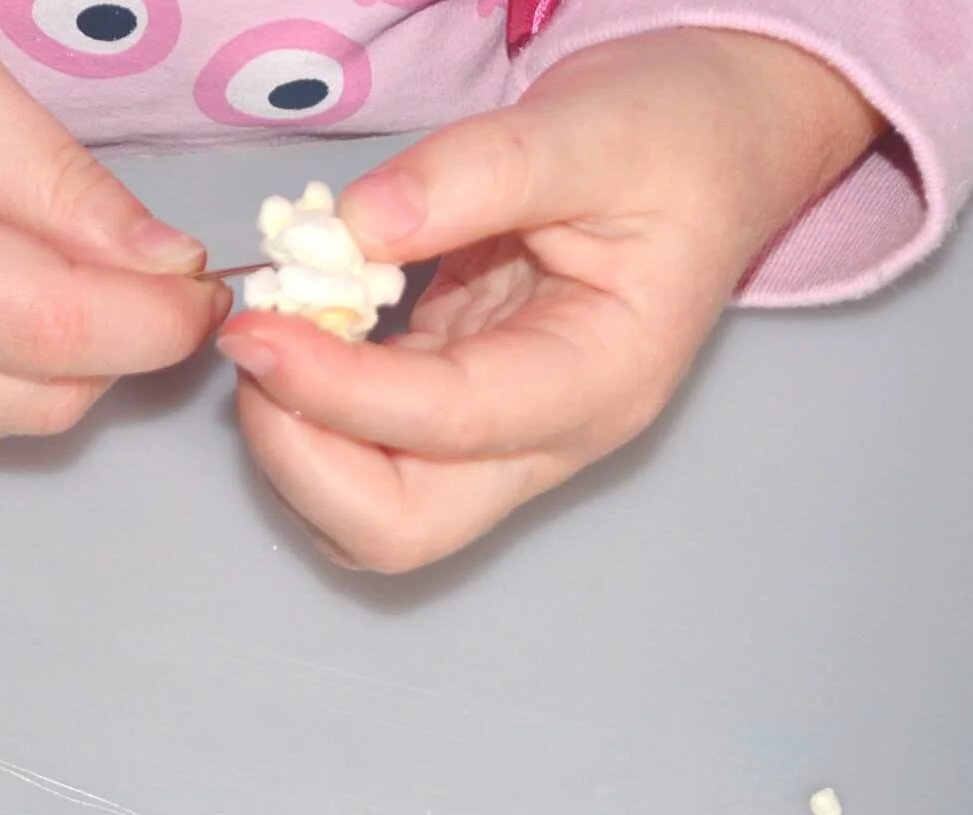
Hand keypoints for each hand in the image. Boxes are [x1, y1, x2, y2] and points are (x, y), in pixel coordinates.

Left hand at [219, 29, 881, 570]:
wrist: (712, 151)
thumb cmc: (674, 138)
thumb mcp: (592, 127)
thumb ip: (474, 172)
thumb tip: (351, 230)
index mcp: (601, 380)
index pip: (452, 423)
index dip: (341, 390)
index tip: (260, 330)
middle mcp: (548, 439)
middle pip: (402, 530)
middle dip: (305, 459)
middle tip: (260, 349)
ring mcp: (501, 439)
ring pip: (370, 514)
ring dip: (297, 443)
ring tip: (278, 331)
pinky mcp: (458, 413)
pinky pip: (366, 454)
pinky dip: (312, 408)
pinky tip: (301, 328)